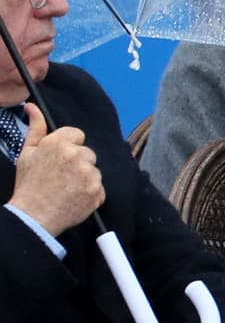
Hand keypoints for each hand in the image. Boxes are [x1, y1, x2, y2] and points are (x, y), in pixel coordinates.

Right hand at [9, 104, 104, 236]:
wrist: (33, 215)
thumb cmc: (29, 184)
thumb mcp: (27, 153)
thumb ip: (36, 128)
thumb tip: (33, 107)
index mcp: (58, 143)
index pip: (77, 134)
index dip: (69, 146)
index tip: (61, 159)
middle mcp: (76, 155)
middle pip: (88, 153)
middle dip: (78, 163)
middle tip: (61, 176)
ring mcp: (88, 174)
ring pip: (94, 170)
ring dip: (85, 178)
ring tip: (67, 188)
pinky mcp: (97, 191)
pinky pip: (99, 187)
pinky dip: (90, 193)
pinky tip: (75, 197)